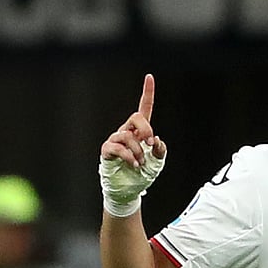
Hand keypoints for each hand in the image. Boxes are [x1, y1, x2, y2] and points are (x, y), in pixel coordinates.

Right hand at [100, 74, 167, 216]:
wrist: (129, 190)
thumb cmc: (142, 174)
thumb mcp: (157, 162)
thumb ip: (160, 150)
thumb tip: (155, 140)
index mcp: (140, 131)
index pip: (144, 108)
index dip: (147, 92)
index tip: (150, 77)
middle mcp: (127, 132)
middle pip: (136, 117)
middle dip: (145, 128)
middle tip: (150, 142)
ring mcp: (116, 140)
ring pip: (127, 136)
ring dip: (138, 151)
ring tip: (140, 163)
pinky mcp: (108, 151)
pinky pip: (117, 148)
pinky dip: (128, 156)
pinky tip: (133, 164)